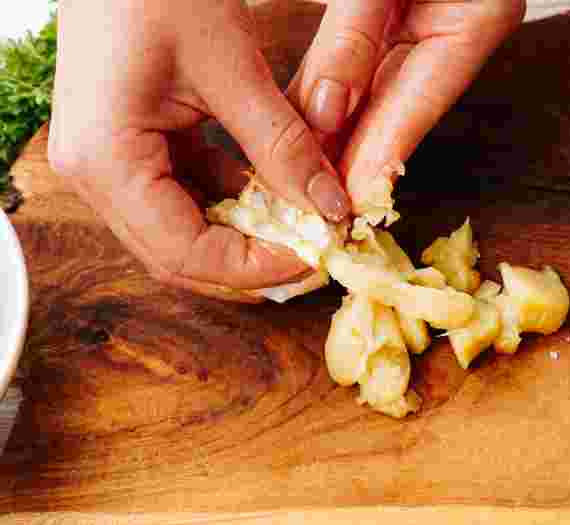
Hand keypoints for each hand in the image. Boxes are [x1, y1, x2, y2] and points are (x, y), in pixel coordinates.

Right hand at [49, 0, 352, 299]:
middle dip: (253, 261)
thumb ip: (282, 146)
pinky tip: (277, 190)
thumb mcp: (232, 67)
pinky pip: (184, 191)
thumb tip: (330, 209)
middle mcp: (95, 173)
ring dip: (246, 233)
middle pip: (181, 253)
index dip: (258, 267)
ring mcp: (108, 160)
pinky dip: (233, 197)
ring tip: (306, 225)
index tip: (317, 257)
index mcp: (107, 160)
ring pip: (184, 228)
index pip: (187, 253)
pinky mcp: (129, 143)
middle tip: (316, 252)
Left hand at [287, 0, 524, 208]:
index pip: (417, 106)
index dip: (379, 159)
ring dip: (338, 135)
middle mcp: (457, 32)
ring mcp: (433, 26)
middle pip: (396, 110)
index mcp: (475, 19)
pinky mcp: (405, 19)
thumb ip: (354, 38)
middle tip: (316, 206)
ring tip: (305, 180)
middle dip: (352, 157)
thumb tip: (326, 110)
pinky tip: (310, 129)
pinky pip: (367, 68)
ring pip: (378, 94)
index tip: (350, 205)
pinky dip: (334, 96)